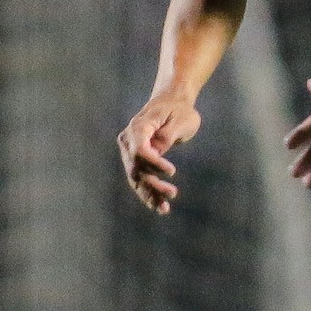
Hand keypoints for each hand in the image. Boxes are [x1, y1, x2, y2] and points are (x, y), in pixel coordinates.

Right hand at [119, 94, 203, 213]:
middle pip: (136, 168)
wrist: (173, 102)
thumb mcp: (181, 119)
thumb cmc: (180, 109)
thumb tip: (156, 152)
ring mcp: (129, 150)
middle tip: (173, 193)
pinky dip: (148, 194)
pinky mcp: (135, 160)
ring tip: (165, 208)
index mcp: (139, 126)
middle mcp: (128, 139)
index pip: (139, 150)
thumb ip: (167, 135)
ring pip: (136, 178)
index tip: (172, 171)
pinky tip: (160, 207)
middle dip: (152, 184)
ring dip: (149, 194)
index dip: (153, 164)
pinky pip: (139, 179)